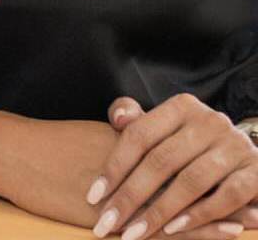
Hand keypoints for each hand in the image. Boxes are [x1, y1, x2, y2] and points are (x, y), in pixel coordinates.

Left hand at [87, 96, 257, 238]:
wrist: (250, 153)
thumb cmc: (197, 144)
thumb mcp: (169, 127)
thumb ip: (138, 121)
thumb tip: (118, 119)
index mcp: (182, 107)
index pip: (140, 136)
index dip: (114, 166)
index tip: (93, 196)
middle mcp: (209, 122)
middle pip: (161, 161)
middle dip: (131, 196)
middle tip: (108, 223)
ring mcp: (235, 146)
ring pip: (190, 181)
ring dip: (160, 211)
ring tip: (136, 233)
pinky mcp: (256, 172)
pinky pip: (225, 197)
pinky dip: (198, 216)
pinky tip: (173, 229)